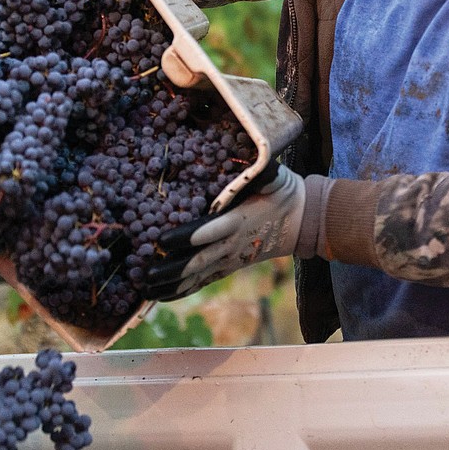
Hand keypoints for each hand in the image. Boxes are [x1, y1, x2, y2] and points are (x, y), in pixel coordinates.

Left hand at [143, 163, 306, 300]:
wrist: (303, 223)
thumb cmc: (285, 195)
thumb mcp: (276, 178)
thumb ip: (264, 170)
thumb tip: (257, 153)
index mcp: (239, 223)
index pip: (209, 232)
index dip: (187, 237)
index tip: (162, 240)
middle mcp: (231, 246)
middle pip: (197, 262)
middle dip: (171, 269)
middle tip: (145, 274)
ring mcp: (229, 260)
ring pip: (197, 277)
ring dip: (171, 285)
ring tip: (145, 289)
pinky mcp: (228, 268)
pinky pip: (203, 282)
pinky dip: (182, 290)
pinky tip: (161, 296)